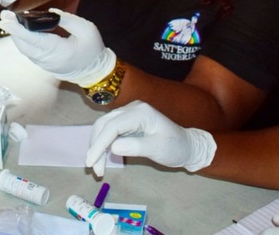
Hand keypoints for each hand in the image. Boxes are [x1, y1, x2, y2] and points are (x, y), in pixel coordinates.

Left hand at [0, 9, 114, 86]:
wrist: (94, 72)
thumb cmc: (92, 49)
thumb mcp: (87, 29)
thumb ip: (68, 20)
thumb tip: (51, 13)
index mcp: (60, 51)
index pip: (35, 39)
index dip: (19, 30)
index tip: (6, 21)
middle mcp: (48, 60)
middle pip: (24, 45)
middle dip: (12, 30)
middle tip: (4, 15)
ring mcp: (44, 64)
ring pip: (24, 49)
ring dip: (16, 35)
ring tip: (9, 20)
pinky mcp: (43, 65)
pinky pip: (28, 52)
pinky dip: (22, 41)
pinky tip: (19, 30)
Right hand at [85, 100, 215, 177]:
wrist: (187, 146)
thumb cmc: (176, 147)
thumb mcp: (159, 149)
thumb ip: (137, 146)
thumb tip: (114, 147)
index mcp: (140, 112)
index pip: (112, 126)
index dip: (99, 144)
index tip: (91, 162)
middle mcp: (132, 108)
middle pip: (104, 124)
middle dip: (96, 147)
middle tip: (94, 168)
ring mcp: (128, 114)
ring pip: (104, 128)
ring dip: (98, 147)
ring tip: (98, 168)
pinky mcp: (127, 122)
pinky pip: (110, 132)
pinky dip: (104, 145)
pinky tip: (103, 159)